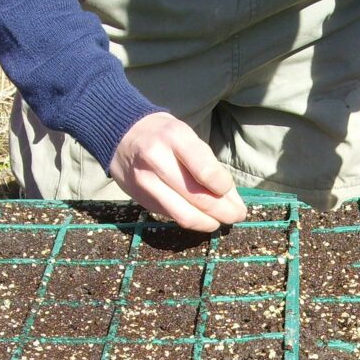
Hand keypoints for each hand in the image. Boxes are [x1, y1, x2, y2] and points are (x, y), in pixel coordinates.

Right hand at [109, 112, 246, 231]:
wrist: (122, 136)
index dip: (225, 188)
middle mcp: (157, 159)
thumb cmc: (165, 137)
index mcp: (175, 137)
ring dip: (209, 223)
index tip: (230, 191)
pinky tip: (202, 217)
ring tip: (221, 221)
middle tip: (237, 215)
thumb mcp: (188, 138)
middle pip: (199, 198)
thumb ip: (209, 166)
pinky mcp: (141, 199)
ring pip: (185, 215)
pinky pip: (173, 216)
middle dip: (225, 212)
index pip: (207, 172)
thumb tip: (232, 201)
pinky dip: (192, 220)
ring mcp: (146, 182)